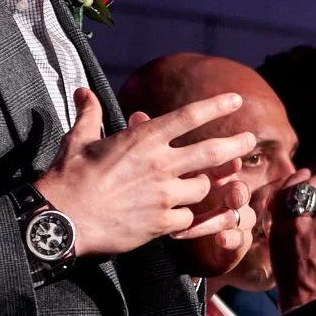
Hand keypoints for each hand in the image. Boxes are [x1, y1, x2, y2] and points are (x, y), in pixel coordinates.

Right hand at [37, 90, 255, 257]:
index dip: (216, 106)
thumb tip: (83, 91)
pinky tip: (183, 216)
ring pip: (203, 187)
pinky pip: (189, 218)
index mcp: (143, 139)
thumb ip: (89, 113)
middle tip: (251, 140)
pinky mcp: (163, 223)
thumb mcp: (78, 139)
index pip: (189, 116)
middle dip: (236, 144)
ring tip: (208, 183)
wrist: (64, 219)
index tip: (236, 99)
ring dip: (207, 185)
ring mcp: (165, 195)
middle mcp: (160, 164)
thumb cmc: (69, 177)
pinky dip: (188, 216)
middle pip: (212, 151)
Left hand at [172, 170, 255, 278]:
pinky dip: (231, 238)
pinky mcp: (239, 241)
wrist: (185, 249)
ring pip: (235, 217)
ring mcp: (239, 219)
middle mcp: (233, 196)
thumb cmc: (179, 207)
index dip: (229, 165)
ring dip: (212, 222)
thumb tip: (163, 146)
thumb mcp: (176, 186)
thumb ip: (178, 172)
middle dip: (237, 192)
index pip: (228, 167)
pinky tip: (220, 239)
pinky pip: (240, 239)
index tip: (229, 164)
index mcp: (220, 179)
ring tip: (188, 227)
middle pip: (240, 190)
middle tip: (231, 197)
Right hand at [269, 171, 315, 309]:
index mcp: (279, 229)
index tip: (307, 176)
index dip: (298, 178)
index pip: (285, 190)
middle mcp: (298, 223)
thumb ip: (285, 233)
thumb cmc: (296, 289)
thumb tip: (298, 218)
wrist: (308, 306)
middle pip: (312, 185)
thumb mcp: (280, 255)